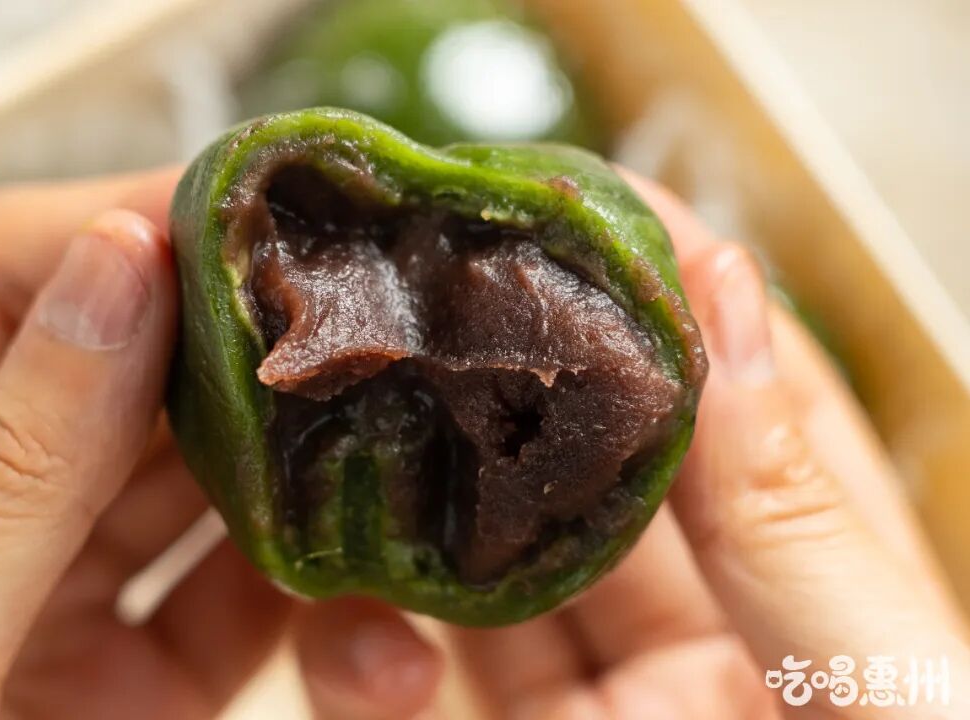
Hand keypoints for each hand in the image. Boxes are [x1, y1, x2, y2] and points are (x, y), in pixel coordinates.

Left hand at [0, 172, 441, 718]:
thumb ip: (15, 460)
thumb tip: (125, 262)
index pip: (7, 270)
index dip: (134, 228)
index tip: (269, 217)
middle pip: (130, 370)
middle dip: (254, 356)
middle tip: (378, 323)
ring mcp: (60, 586)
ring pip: (204, 483)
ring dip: (303, 483)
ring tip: (406, 459)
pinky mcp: (134, 676)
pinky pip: (239, 604)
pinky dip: (313, 606)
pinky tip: (381, 626)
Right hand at [310, 172, 969, 719]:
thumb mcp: (887, 689)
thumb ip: (790, 509)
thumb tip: (721, 293)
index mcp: (823, 593)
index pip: (741, 405)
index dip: (674, 299)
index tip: (595, 208)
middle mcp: (711, 636)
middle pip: (596, 478)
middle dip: (518, 388)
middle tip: (435, 298)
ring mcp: (607, 704)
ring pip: (498, 571)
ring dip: (431, 507)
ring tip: (366, 426)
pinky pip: (434, 684)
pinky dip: (382, 645)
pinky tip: (352, 613)